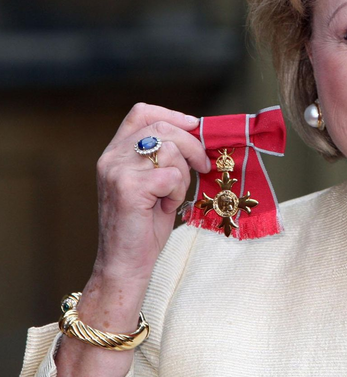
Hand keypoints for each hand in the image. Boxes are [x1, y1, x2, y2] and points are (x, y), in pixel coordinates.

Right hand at [93, 103, 210, 282]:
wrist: (125, 263)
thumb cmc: (144, 225)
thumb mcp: (153, 182)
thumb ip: (163, 157)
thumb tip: (197, 134)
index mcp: (115, 152)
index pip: (141, 113)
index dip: (172, 114)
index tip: (194, 125)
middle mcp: (112, 157)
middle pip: (163, 128)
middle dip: (192, 145)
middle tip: (203, 166)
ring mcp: (118, 171)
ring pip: (171, 151)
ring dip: (182, 176)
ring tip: (170, 197)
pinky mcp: (129, 188)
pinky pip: (172, 176)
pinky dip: (177, 193)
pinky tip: (166, 208)